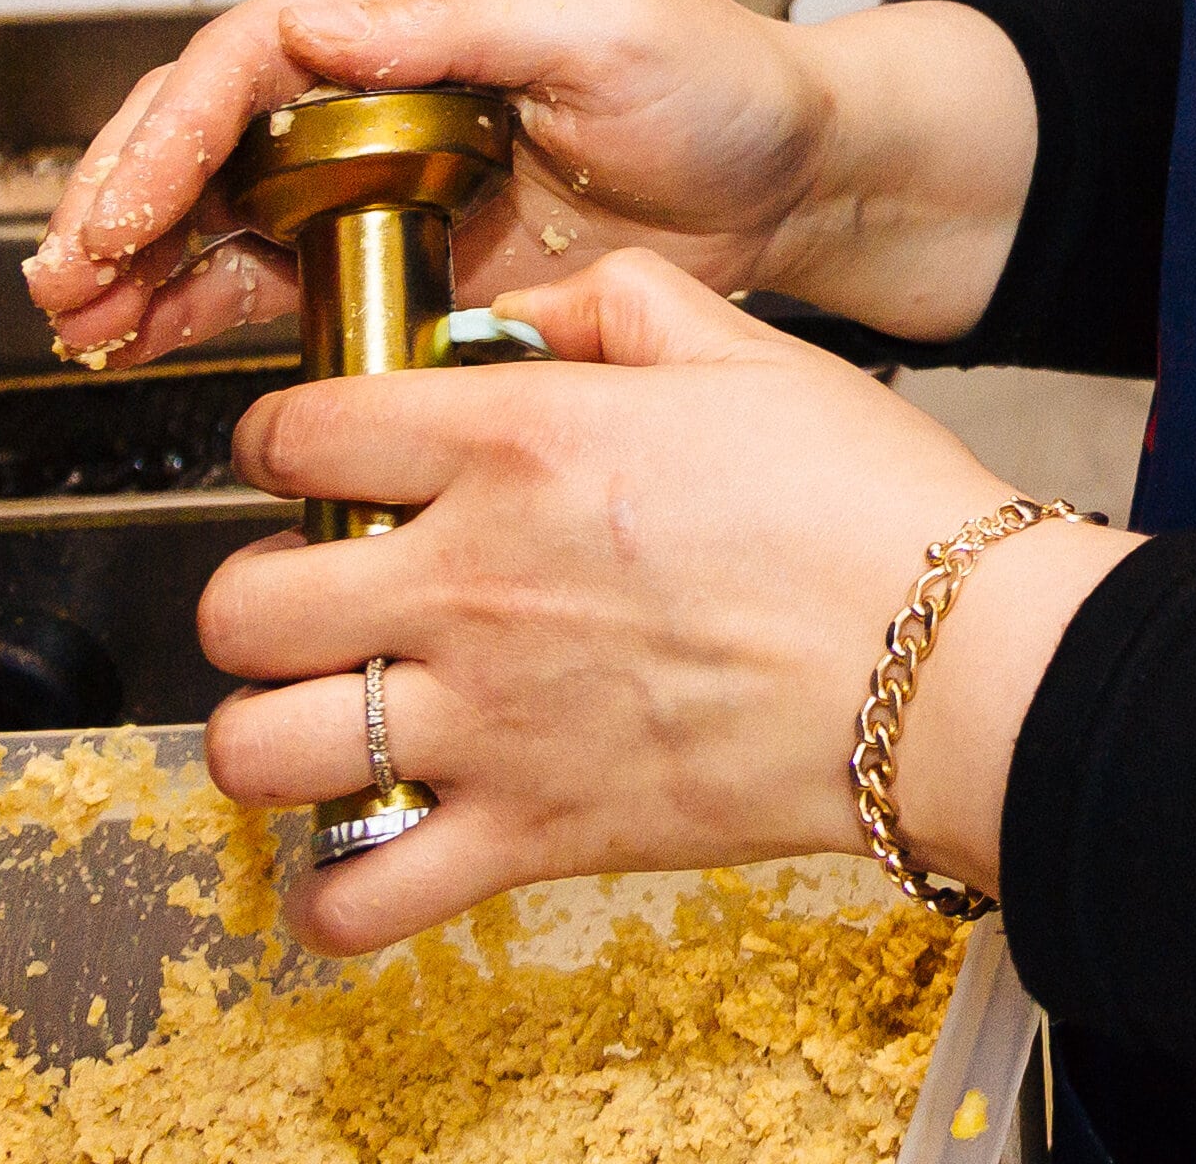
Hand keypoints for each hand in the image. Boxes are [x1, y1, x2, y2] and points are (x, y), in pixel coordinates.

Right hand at [24, 0, 1032, 365]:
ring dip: (138, 256)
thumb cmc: (727, 82)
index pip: (259, 46)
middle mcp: (384, 66)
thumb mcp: (612, 26)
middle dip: (124, 194)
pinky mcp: (395, 241)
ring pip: (218, 200)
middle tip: (67, 276)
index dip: (177, 125)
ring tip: (79, 318)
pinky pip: (269, 267)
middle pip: (210, 121)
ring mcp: (381, 158)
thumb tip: (328, 25)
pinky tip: (140, 337)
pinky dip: (195, 302)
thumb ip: (466, 24)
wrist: (795, 182)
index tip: (127, 205)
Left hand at [195, 254, 1137, 955]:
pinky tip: (369, 847)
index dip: (280, 442)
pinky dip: (336, 892)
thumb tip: (530, 312)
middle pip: (239, 603)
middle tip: (319, 600)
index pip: (297, 433)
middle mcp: (470, 579)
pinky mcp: (534, 833)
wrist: (955, 658)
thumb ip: (619, 301)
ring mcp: (490, 719)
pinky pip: (359, 895)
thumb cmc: (867, 503)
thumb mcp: (749, 347)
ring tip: (328, 722)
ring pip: (259, 747)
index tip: (311, 461)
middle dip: (255, 598)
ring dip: (271, 736)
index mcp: (516, 442)